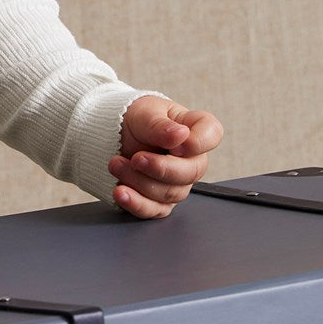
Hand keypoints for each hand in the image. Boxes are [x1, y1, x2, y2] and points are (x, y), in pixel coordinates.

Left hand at [109, 96, 222, 218]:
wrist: (111, 134)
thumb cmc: (136, 118)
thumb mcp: (144, 113)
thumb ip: (160, 125)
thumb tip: (180, 135)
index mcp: (194, 128)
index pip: (211, 135)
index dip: (196, 143)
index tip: (174, 144)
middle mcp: (191, 158)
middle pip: (191, 172)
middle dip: (161, 168)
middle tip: (136, 158)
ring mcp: (177, 182)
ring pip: (169, 193)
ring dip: (139, 181)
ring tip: (115, 164)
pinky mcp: (159, 200)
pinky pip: (154, 210)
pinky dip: (136, 203)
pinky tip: (120, 192)